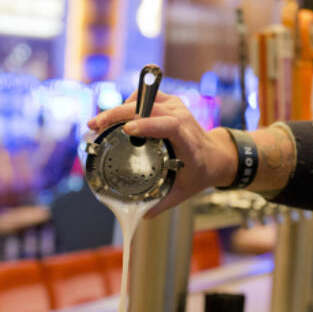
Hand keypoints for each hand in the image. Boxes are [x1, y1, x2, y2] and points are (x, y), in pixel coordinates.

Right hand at [86, 93, 236, 216]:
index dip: (148, 125)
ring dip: (119, 108)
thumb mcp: (184, 191)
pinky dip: (128, 104)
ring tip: (100, 122)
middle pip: (150, 107)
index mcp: (187, 141)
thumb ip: (162, 203)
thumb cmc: (200, 172)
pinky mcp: (170, 102)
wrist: (216, 155)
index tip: (127, 131)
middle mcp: (182, 119)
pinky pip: (145, 97)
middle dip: (119, 114)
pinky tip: (115, 117)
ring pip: (144, 99)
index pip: (170, 125)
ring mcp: (176, 108)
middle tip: (96, 125)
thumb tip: (139, 215)